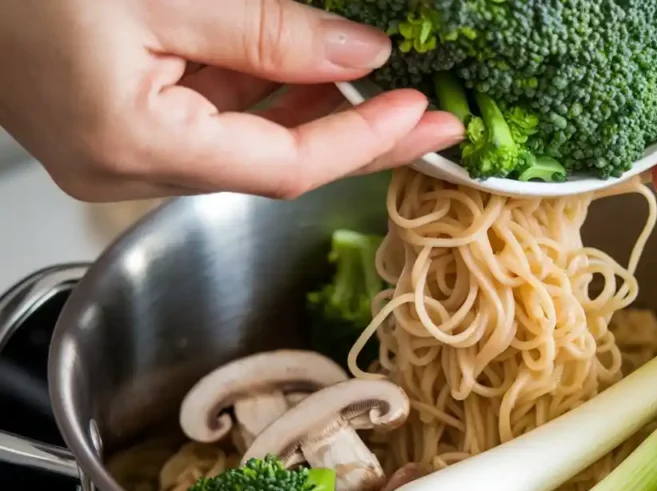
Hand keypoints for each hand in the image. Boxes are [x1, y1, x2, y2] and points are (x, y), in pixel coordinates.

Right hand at [0, 0, 464, 201]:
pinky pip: (203, 118)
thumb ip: (269, 33)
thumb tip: (357, 55)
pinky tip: (297, 66)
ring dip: (307, 110)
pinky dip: (255, 91)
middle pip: (270, 163)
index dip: (363, 143)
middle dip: (351, 133)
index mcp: (135, 146)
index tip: (423, 118)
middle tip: (422, 112)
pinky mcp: (109, 123)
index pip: (286, 167)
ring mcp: (113, 151)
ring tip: (373, 82)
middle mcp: (122, 168)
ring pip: (240, 141)